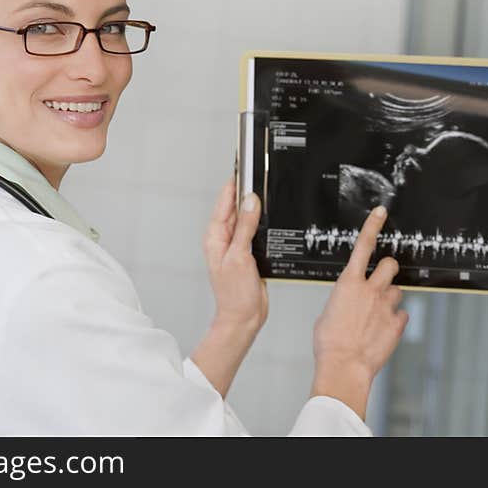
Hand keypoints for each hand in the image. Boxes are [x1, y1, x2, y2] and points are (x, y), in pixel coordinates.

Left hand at [202, 176, 267, 330]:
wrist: (243, 318)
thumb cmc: (234, 294)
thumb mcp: (240, 256)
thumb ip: (245, 227)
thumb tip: (250, 202)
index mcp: (215, 236)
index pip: (224, 202)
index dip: (234, 184)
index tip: (243, 169)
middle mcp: (224, 239)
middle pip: (236, 208)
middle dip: (248, 193)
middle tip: (261, 177)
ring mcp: (236, 246)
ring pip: (248, 219)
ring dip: (257, 209)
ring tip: (268, 193)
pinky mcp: (248, 253)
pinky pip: (255, 232)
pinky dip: (263, 224)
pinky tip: (272, 219)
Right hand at [310, 206, 408, 418]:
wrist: (344, 365)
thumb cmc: (329, 343)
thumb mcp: (327, 313)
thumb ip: (341, 301)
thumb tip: (346, 303)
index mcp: (348, 283)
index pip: (363, 245)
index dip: (373, 226)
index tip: (381, 213)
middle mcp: (370, 289)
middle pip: (390, 264)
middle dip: (388, 269)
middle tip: (382, 280)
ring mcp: (386, 305)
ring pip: (398, 290)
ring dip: (390, 298)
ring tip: (377, 315)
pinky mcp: (397, 323)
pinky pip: (401, 314)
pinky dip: (394, 320)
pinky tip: (382, 331)